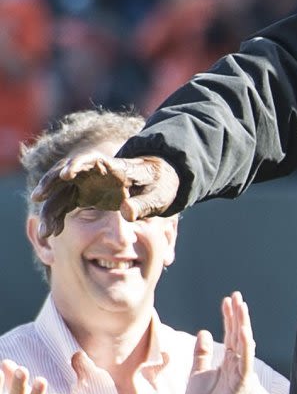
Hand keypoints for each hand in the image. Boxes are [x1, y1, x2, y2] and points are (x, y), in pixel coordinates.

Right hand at [32, 152, 178, 237]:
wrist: (159, 184)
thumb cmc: (160, 186)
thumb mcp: (159, 196)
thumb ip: (143, 204)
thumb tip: (126, 212)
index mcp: (114, 167)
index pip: (91, 160)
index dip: (78, 164)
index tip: (67, 173)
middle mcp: (94, 173)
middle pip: (66, 175)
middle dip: (51, 185)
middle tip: (39, 198)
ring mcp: (86, 185)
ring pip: (60, 193)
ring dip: (50, 209)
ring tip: (46, 232)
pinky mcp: (83, 197)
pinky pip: (64, 206)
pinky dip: (56, 218)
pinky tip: (51, 233)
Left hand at [183, 293, 253, 393]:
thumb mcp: (197, 373)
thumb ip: (201, 354)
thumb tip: (203, 332)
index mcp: (228, 362)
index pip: (230, 335)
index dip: (229, 317)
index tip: (227, 300)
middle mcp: (237, 365)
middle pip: (239, 335)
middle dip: (238, 316)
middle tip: (237, 296)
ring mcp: (241, 374)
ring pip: (244, 344)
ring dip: (243, 325)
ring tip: (241, 307)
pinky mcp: (241, 384)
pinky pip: (246, 362)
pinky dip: (245, 346)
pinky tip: (243, 331)